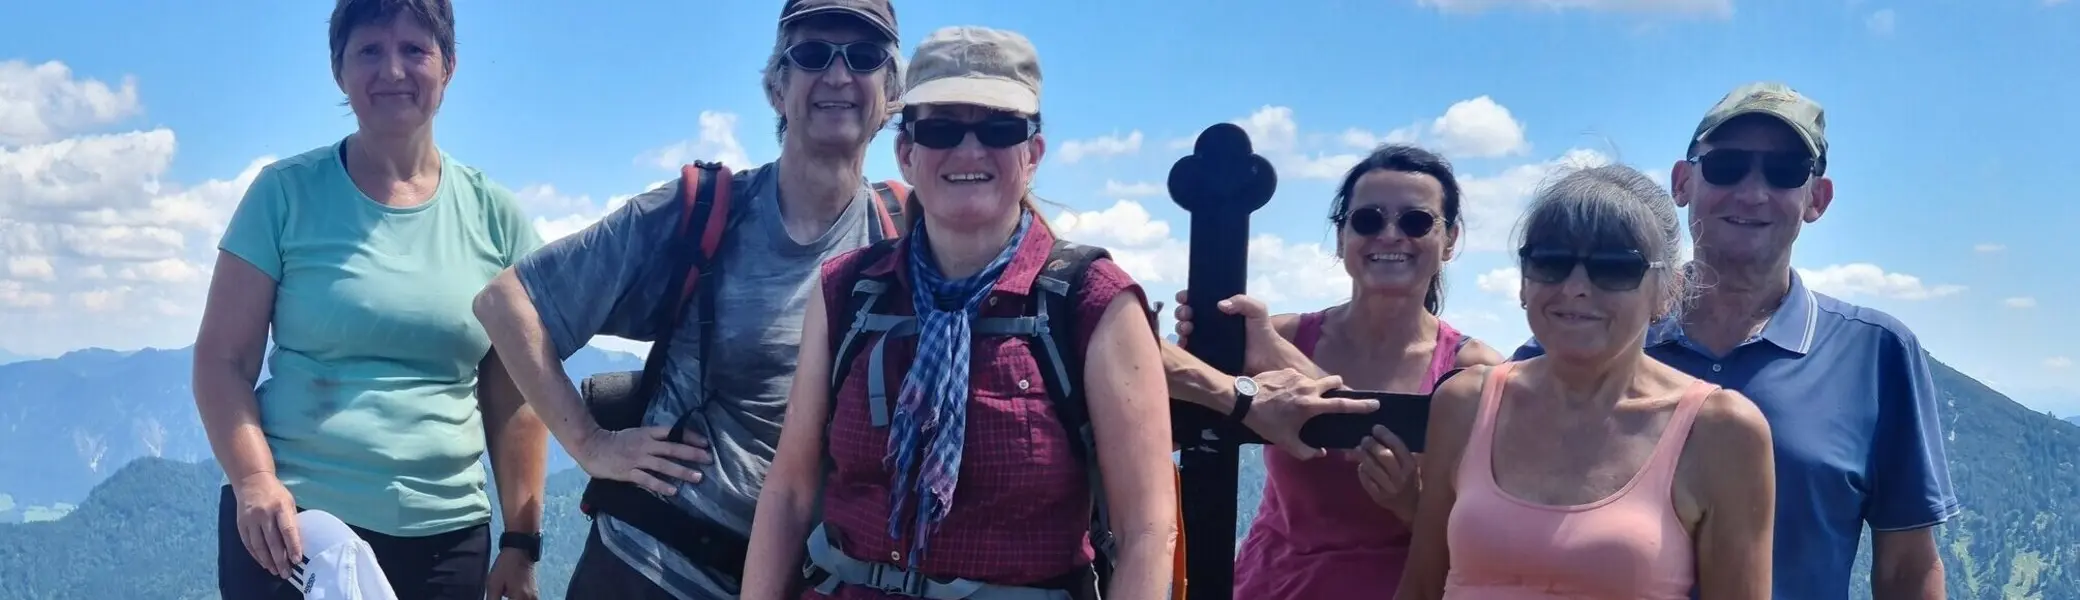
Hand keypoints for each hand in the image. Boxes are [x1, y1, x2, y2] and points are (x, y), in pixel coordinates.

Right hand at [230, 472, 301, 580]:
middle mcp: (264, 514)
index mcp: (280, 507)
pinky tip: (263, 562)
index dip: (292, 546)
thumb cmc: (275, 493)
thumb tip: (297, 543)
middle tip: (286, 573)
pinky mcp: (241, 524)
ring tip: (276, 571)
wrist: (251, 481)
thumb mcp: (288, 502)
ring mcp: (250, 519)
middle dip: (280, 560)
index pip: (287, 530)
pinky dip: (256, 555)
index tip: (297, 560)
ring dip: (268, 561)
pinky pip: (249, 544)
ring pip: (259, 545)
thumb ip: (291, 520)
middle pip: (273, 541)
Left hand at [485, 550, 537, 599]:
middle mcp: (531, 599)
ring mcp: (535, 597)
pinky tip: (511, 596)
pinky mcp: (535, 593)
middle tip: (499, 596)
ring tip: (504, 595)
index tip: (494, 599)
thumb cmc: (505, 566)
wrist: (520, 550)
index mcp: (520, 598)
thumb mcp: (494, 584)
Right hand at [575, 426, 712, 495]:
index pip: (672, 433)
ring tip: (698, 477)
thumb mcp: (637, 433)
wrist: (592, 446)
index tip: (705, 443)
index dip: (690, 437)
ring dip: (682, 471)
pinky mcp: (629, 472)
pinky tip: (673, 491)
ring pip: (664, 465)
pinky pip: (648, 480)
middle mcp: (645, 445)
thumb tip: (674, 442)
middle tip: (709, 459)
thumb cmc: (615, 441)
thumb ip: (654, 438)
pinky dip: (661, 485)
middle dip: (692, 454)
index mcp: (647, 433)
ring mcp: (637, 459)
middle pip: (672, 448)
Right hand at [1171, 290, 1285, 372]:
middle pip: (1187, 314)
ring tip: (1187, 328)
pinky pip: (1189, 350)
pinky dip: (1182, 346)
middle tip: (1187, 314)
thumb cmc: (1262, 331)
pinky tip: (1185, 343)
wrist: (1267, 358)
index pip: (1198, 300)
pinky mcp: (1205, 356)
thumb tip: (1220, 304)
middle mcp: (1209, 324)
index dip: (1188, 297)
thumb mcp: (1257, 310)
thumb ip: (1243, 301)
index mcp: (1219, 310)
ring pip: (1184, 331)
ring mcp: (1206, 340)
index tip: (1184, 297)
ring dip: (1181, 327)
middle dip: (1182, 312)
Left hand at [1242, 368, 1378, 460]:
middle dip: (1339, 389)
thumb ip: (1306, 451)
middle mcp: (1308, 387)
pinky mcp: (1287, 370)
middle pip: (1335, 383)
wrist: (1243, 400)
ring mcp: (1298, 376)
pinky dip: (1299, 385)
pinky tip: (1287, 394)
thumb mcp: (1285, 442)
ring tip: (1304, 399)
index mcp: (1311, 405)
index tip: (1375, 403)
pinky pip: (1300, 377)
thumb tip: (1321, 452)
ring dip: (1317, 388)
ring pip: (1316, 380)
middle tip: (1335, 398)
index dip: (1360, 405)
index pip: (1342, 404)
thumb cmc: (1266, 422)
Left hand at [1356, 425, 1420, 520]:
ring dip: (1362, 456)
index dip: (1385, 435)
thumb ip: (1397, 451)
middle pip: (1383, 456)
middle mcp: (1401, 477)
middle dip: (1371, 444)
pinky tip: (1361, 466)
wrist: (1413, 509)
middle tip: (1366, 439)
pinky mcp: (1379, 497)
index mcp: (1411, 466)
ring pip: (1372, 468)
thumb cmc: (1413, 481)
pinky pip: (1366, 480)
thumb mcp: (1411, 464)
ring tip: (1359, 449)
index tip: (1376, 428)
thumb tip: (1376, 435)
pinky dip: (1361, 471)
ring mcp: (1389, 488)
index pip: (1397, 446)